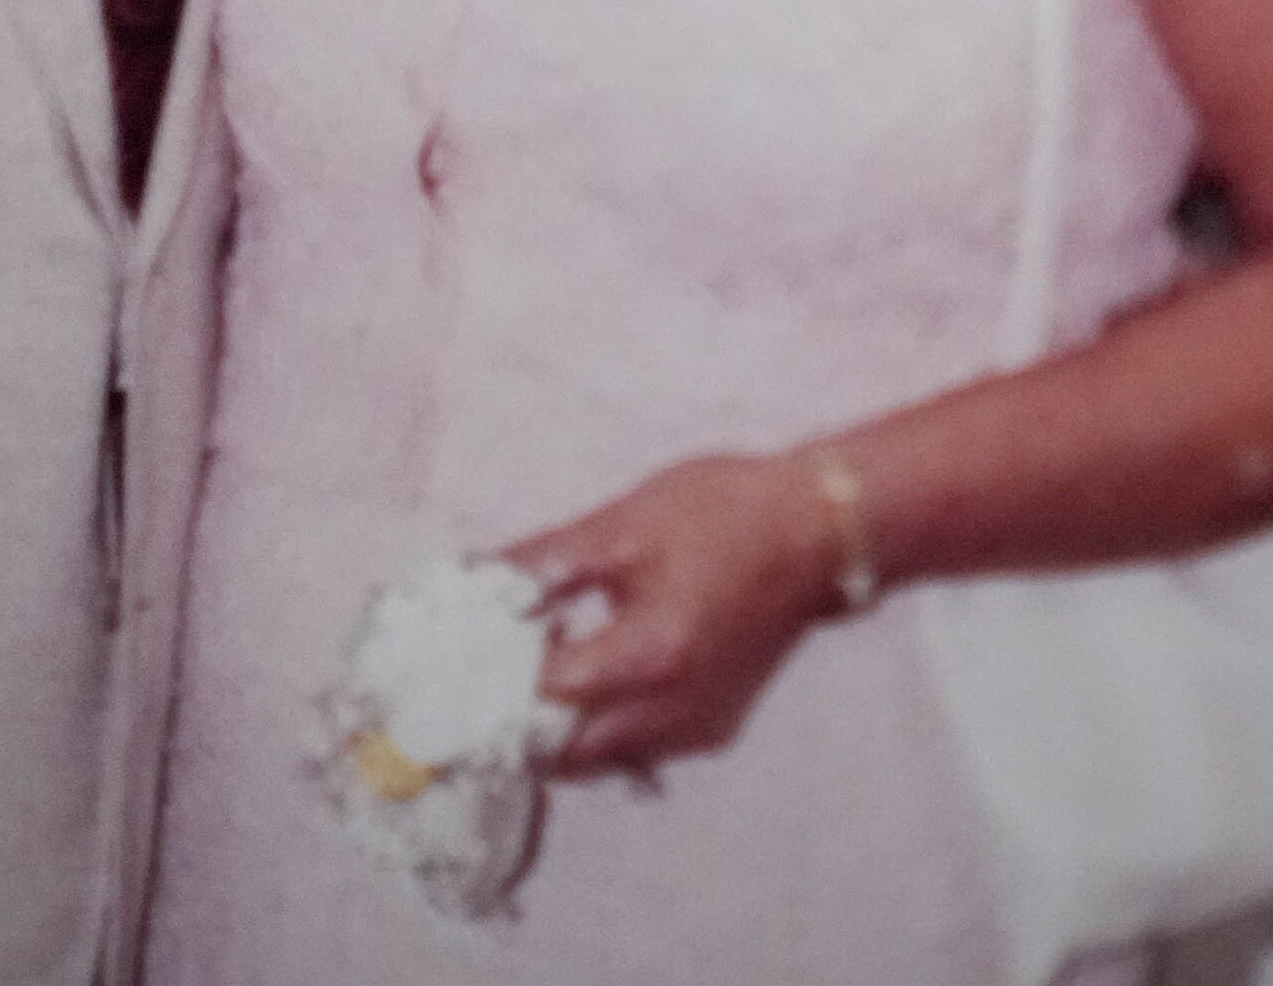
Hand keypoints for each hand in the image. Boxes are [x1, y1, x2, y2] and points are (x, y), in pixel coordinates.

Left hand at [498, 452, 847, 782]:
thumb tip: (470, 581)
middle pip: (563, 750)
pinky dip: (595, 727)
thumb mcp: (622, 526)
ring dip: (553, 727)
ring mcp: (698, 728)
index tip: (456, 658)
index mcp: (651, 654)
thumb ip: (542, 564)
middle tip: (478, 675)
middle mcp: (675, 710)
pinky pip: (633, 750)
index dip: (491, 683)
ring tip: (528, 666)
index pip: (542, 699)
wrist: (817, 533)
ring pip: (596, 759)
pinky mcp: (712, 729)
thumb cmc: (723, 513)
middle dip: (514, 720)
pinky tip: (581, 672)